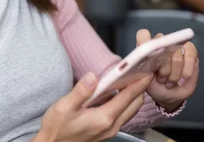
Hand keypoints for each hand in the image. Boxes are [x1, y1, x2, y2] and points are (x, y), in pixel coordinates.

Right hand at [34, 72, 152, 141]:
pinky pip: (123, 115)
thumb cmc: (57, 128)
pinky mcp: (107, 131)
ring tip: (131, 80)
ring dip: (134, 95)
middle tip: (140, 72)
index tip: (147, 72)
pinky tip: (117, 93)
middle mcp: (111, 125)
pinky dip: (126, 102)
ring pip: (130, 110)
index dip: (139, 83)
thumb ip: (81, 91)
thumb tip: (93, 77)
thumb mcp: (64, 107)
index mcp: (103, 117)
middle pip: (134, 104)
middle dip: (140, 88)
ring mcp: (110, 130)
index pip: (128, 97)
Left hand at [136, 29, 199, 111]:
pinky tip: (181, 80)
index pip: (143, 35)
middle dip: (164, 69)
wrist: (169, 95)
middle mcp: (161, 43)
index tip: (148, 56)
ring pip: (177, 54)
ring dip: (175, 73)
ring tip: (170, 82)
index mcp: (146, 48)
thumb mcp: (143, 81)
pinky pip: (190, 57)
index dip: (145, 41)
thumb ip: (142, 69)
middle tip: (162, 80)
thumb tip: (144, 58)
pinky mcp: (190, 51)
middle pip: (163, 47)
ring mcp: (176, 45)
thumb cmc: (154, 86)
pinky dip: (186, 71)